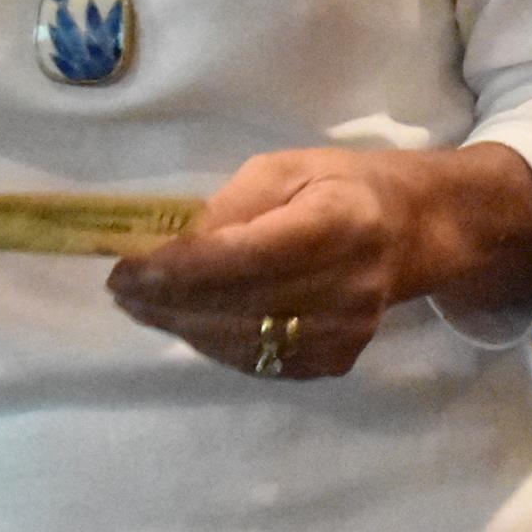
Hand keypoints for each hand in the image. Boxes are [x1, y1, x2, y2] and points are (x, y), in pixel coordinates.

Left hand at [107, 149, 413, 379]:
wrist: (412, 232)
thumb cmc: (340, 185)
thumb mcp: (285, 169)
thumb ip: (231, 206)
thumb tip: (174, 244)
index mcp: (337, 224)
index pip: (243, 257)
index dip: (178, 268)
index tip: (125, 267)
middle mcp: (346, 287)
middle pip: (236, 306)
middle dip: (166, 300)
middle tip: (119, 288)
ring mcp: (343, 334)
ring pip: (240, 342)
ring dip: (180, 325)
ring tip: (140, 303)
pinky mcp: (335, 362)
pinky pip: (257, 361)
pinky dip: (212, 342)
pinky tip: (185, 320)